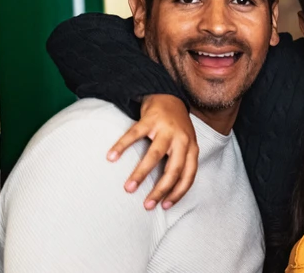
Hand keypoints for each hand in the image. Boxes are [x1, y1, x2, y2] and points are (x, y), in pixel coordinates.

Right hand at [106, 94, 198, 210]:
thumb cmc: (176, 129)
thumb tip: (167, 193)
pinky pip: (134, 135)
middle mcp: (182, 140)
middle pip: (173, 169)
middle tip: (147, 204)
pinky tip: (111, 157)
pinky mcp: (150, 119)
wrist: (169, 97)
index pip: (188, 176)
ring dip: (141, 173)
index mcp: (191, 149)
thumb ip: (180, 163)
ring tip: (128, 188)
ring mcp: (166, 129)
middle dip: (160, 189)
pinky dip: (122, 146)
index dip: (178, 193)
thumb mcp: (185, 145)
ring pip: (154, 155)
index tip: (164, 206)